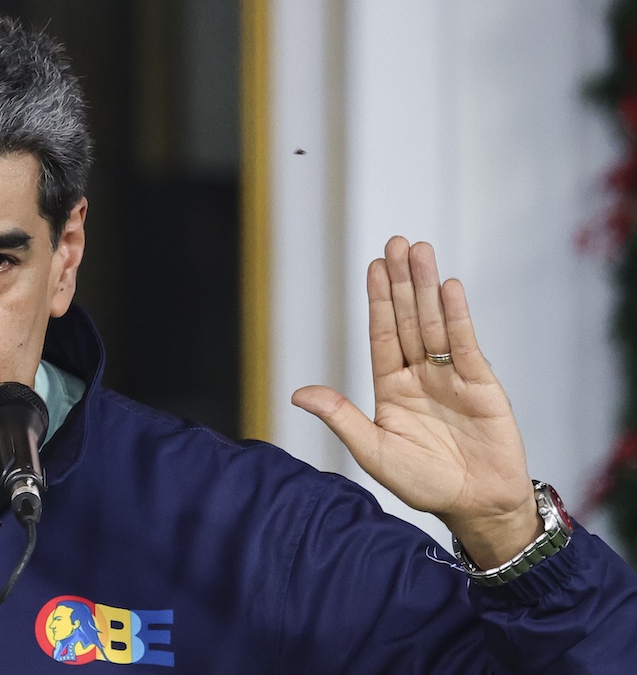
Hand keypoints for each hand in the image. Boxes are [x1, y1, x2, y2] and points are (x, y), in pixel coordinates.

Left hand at [291, 236, 540, 566]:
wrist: (477, 505)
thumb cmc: (423, 482)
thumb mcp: (373, 450)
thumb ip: (340, 417)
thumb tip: (297, 394)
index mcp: (391, 388)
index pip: (381, 335)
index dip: (378, 301)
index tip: (373, 267)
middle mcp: (419, 375)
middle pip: (408, 319)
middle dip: (401, 281)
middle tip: (395, 242)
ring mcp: (451, 376)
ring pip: (435, 324)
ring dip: (427, 287)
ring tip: (420, 250)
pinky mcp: (481, 383)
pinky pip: (466, 343)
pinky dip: (457, 315)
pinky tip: (448, 287)